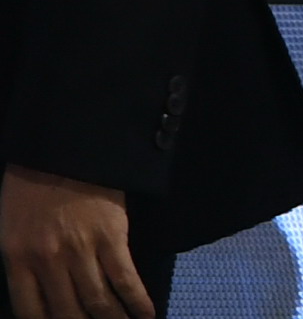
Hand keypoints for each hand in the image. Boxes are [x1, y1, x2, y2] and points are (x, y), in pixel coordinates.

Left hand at [1, 166, 150, 318]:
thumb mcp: (11, 226)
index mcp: (16, 260)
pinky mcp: (112, 235)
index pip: (30, 313)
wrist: (65, 143)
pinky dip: (136, 299)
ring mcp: (80, 249)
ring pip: (97, 301)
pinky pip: (124, 276)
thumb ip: (22, 260)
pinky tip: (146, 313)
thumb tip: (39, 292)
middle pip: (67, 312)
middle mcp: (47, 262)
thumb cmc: (32, 183)